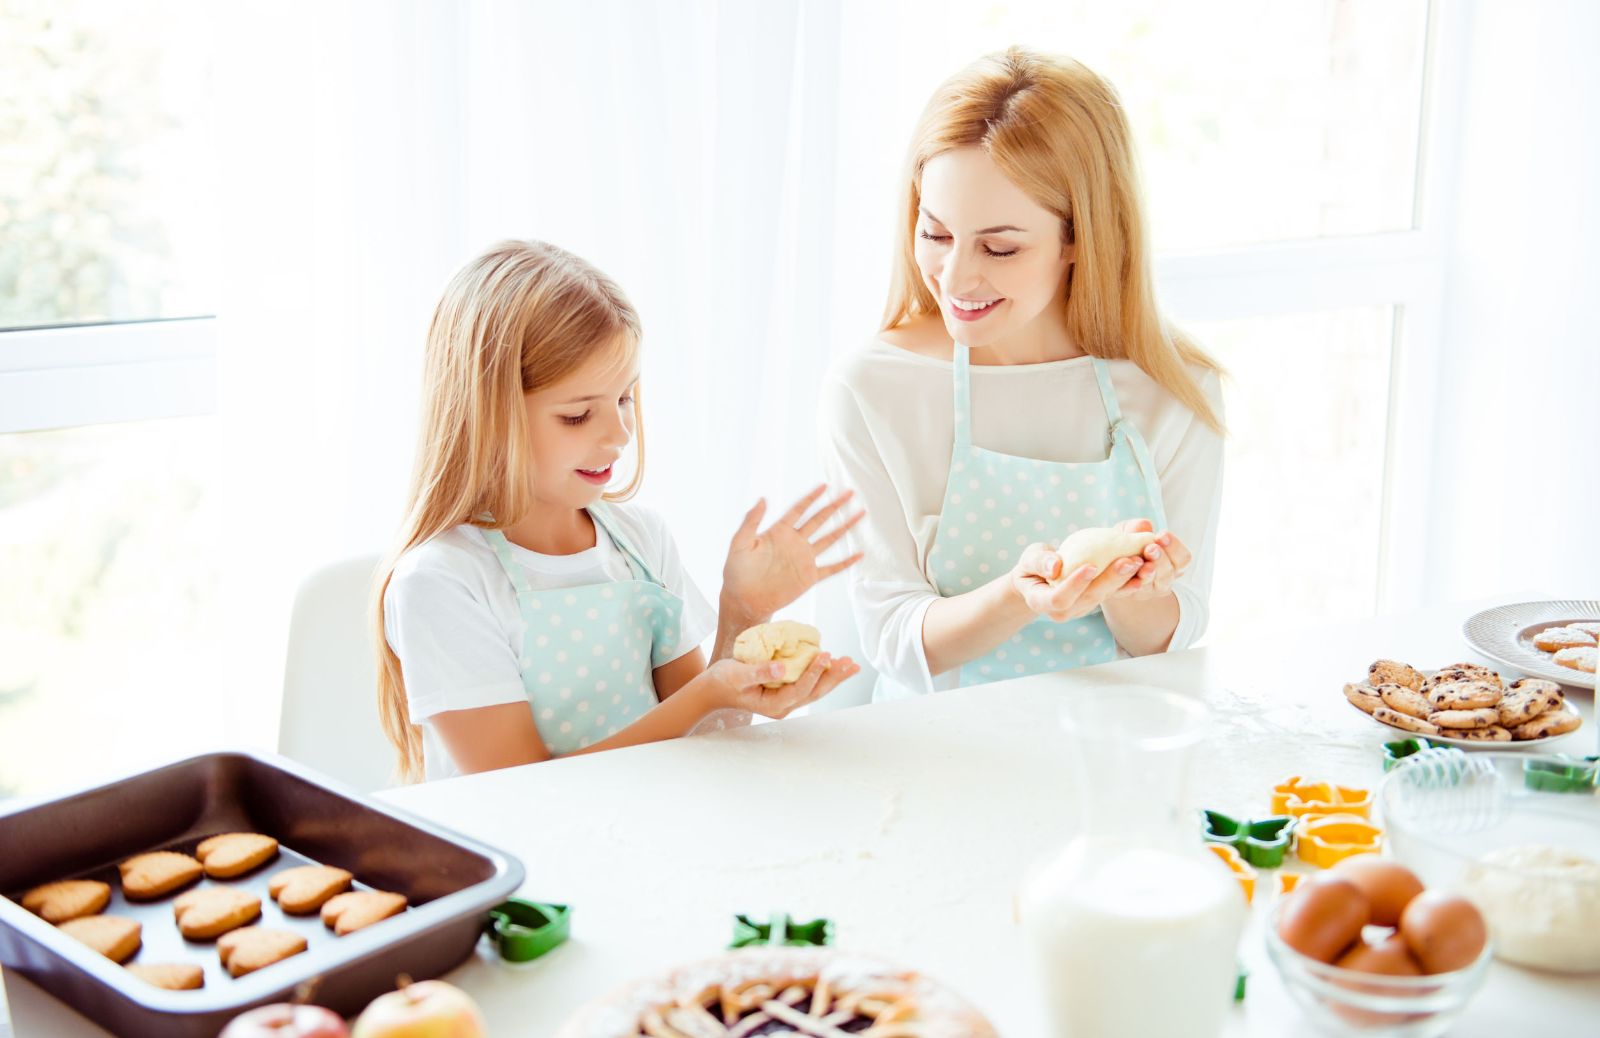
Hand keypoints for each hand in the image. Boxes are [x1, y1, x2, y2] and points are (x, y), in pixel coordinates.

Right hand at [700, 653, 860, 719]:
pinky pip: (808, 683)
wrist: (712, 689)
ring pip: (815, 689)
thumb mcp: (737, 674)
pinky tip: (832, 664)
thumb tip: (781, 668)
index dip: (815, 672)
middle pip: (815, 691)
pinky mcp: (785, 692)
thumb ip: (759, 671)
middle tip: (852, 664)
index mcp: (773, 704)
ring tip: (850, 664)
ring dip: (833, 676)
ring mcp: (785, 700)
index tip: (826, 654)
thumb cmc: (723, 681)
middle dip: (835, 677)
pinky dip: (821, 673)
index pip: (801, 688)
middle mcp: (783, 706)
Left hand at [720, 484, 863, 622]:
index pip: (799, 510)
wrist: (744, 600)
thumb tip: (762, 499)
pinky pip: (832, 568)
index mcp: (779, 532)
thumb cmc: (737, 572)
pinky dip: (846, 562)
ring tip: (860, 515)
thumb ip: (751, 521)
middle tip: (849, 493)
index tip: (825, 486)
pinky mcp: (809, 577)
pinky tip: (859, 555)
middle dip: (834, 506)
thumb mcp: (740, 543)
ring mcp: (804, 559)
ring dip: (845, 527)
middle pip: (819, 519)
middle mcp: (795, 543)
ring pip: (830, 539)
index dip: (812, 497)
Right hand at [1008, 540, 1141, 622]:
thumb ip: (1039, 561)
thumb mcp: (1028, 560)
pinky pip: (1111, 593)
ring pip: (1104, 596)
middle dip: (1110, 580)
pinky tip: (1142, 570)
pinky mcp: (1094, 602)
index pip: (1059, 598)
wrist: (1039, 580)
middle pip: (1089, 598)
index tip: (1091, 565)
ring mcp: (1081, 609)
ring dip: (1124, 580)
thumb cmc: (1031, 567)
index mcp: (1041, 602)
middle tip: (1128, 561)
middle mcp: (1064, 612)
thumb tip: (1055, 566)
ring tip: (1140, 561)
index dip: (1076, 584)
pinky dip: (1127, 581)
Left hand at [1105, 519, 1191, 600]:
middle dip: (1160, 560)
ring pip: (1153, 585)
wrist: (1106, 563)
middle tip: (1151, 549)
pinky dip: (1129, 585)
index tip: (1162, 535)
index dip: (1175, 548)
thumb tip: (1145, 525)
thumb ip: (1138, 529)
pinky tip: (1127, 576)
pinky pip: (1130, 592)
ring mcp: (1147, 590)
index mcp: (1171, 563)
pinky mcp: (1128, 595)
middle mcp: (1163, 579)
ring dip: (1148, 574)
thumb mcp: (1131, 532)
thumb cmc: (1125, 544)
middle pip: (1169, 574)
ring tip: (1140, 563)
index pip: (1183, 559)